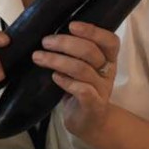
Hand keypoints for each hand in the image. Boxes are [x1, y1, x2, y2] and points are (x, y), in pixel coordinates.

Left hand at [31, 20, 118, 140]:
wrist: (89, 123)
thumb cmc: (81, 90)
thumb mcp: (81, 68)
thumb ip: (73, 53)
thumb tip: (48, 33)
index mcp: (108, 60)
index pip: (110, 41)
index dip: (93, 31)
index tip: (71, 25)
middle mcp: (108, 73)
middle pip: (91, 52)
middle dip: (65, 43)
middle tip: (45, 41)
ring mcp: (102, 90)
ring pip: (82, 70)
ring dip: (57, 60)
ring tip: (38, 57)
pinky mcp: (93, 105)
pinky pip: (82, 90)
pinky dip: (66, 81)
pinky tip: (54, 77)